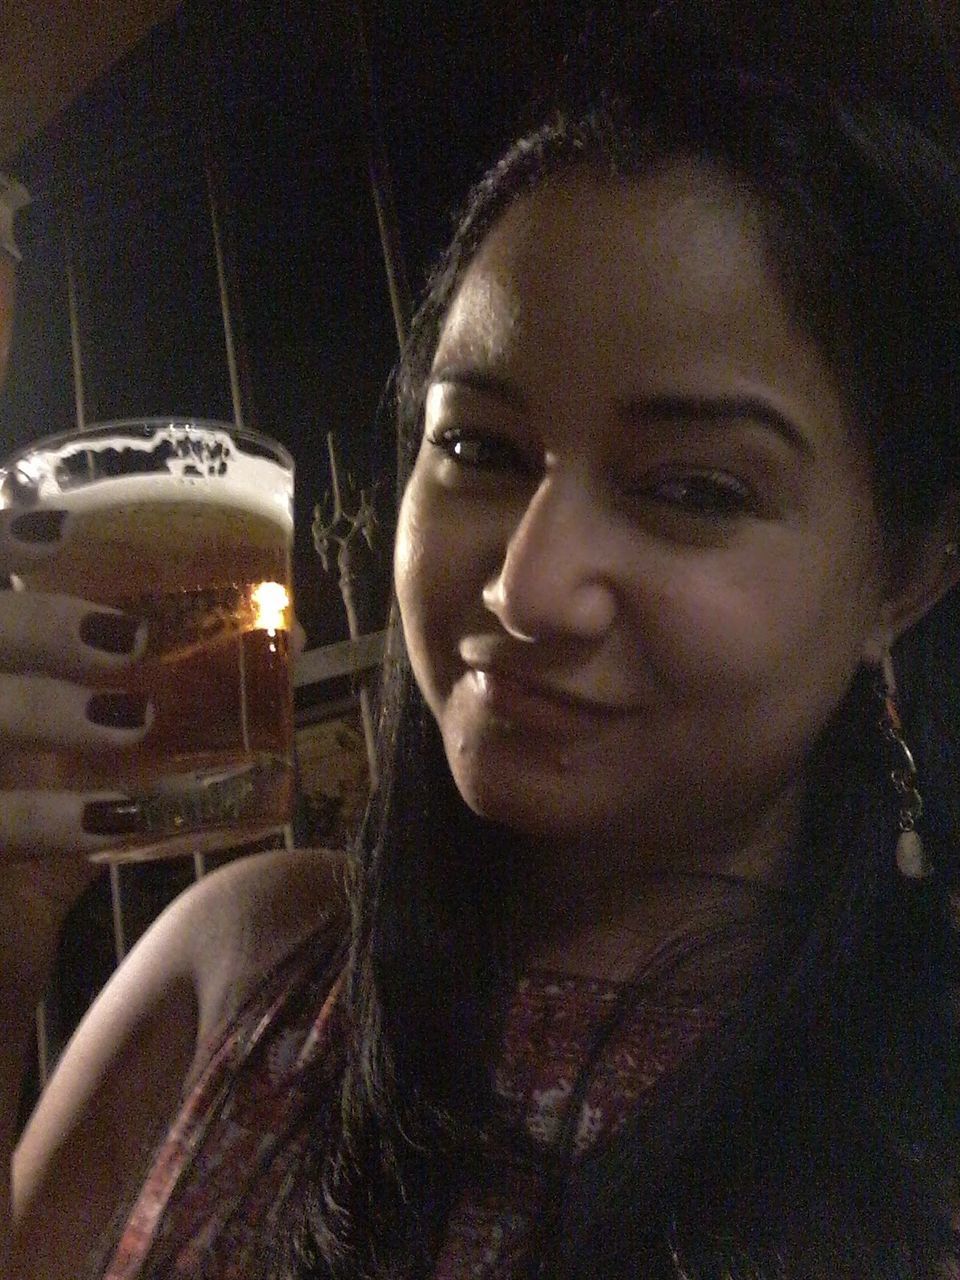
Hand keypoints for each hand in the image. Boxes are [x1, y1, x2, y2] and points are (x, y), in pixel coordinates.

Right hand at [0, 507, 149, 863]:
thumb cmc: (47, 832)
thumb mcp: (95, 764)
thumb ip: (170, 702)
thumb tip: (289, 631)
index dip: (4, 542)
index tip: (65, 531)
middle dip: (37, 625)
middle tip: (130, 639)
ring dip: (50, 707)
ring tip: (133, 718)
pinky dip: (55, 818)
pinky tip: (115, 819)